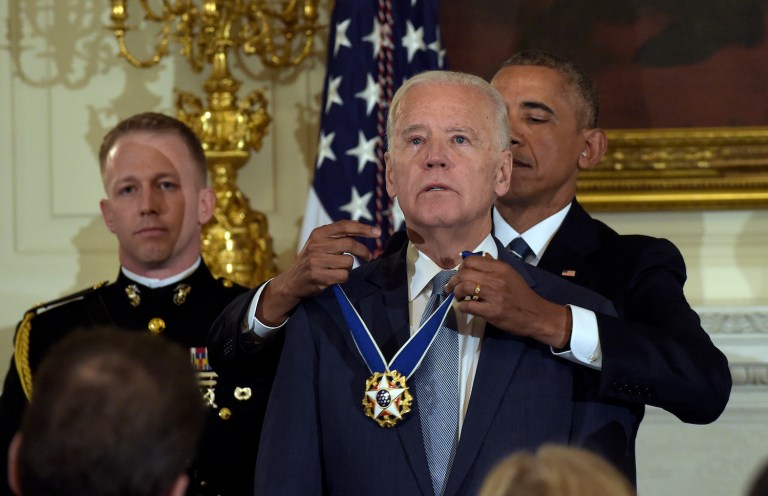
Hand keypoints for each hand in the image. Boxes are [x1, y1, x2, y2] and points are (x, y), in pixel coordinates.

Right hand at [257, 220, 380, 325]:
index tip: (377, 232)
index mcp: (318, 233)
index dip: (363, 228)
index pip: (344, 226)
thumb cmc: (311, 260)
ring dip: (348, 267)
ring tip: (338, 269)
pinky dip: (343, 278)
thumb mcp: (319, 243)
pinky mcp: (318, 275)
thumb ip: (337, 235)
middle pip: (349, 244)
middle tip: (369, 256)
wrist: (292, 281)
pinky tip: (333, 278)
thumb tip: (360, 226)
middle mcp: (316, 244)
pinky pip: (343, 276)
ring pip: (348, 262)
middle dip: (363, 251)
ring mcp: (316, 260)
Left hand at [445, 255, 571, 348]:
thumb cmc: (521, 295)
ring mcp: (494, 295)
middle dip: (454, 280)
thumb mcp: (511, 274)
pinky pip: (469, 306)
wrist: (536, 315)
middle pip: (464, 273)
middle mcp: (497, 278)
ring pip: (464, 287)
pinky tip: (463, 307)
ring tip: (457, 297)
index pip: (471, 260)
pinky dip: (461, 306)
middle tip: (452, 287)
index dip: (460, 267)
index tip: (459, 275)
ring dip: (456, 292)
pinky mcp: (492, 311)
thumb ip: (495, 265)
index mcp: (500, 268)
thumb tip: (480, 257)